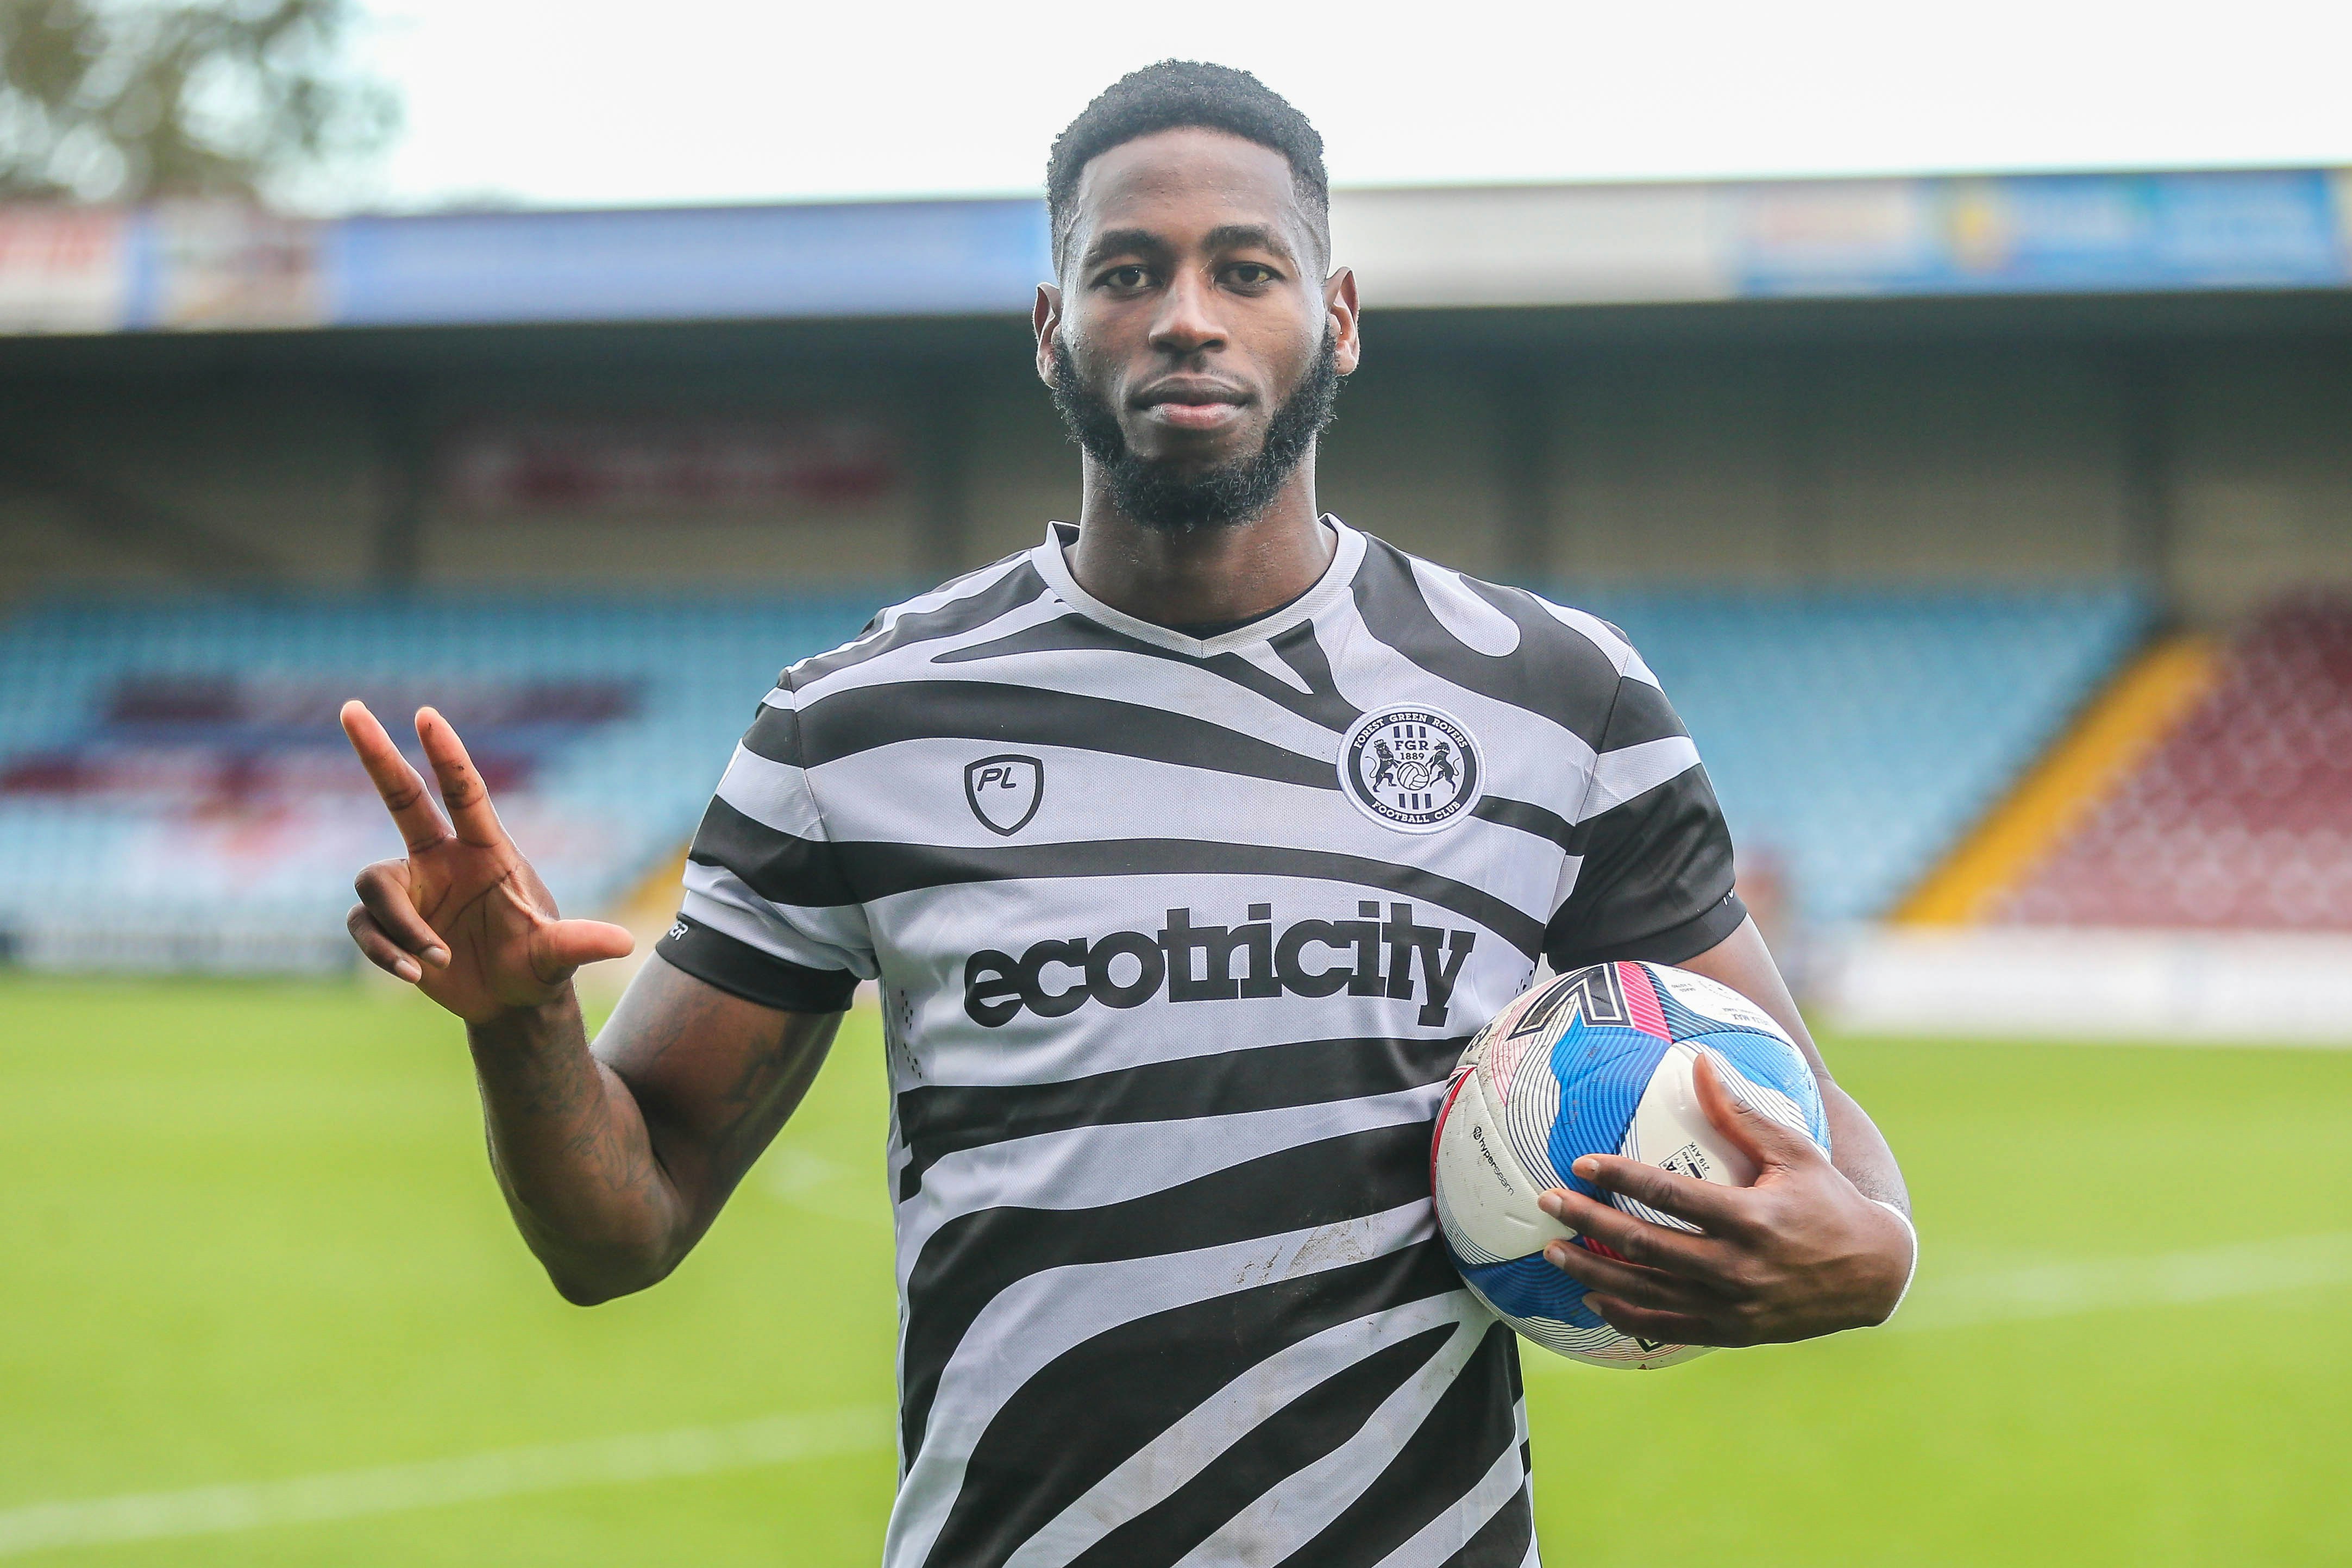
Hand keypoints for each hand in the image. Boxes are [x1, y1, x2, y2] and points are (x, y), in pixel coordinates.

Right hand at [341, 701, 632, 1024]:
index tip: (427, 715)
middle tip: (351, 707)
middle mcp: (442, 859)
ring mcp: (412, 888)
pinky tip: (414, 977)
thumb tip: (626, 943)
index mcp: (486, 851)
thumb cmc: (538, 965)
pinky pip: (364, 924)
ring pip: (374, 883)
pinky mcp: (388, 923)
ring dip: (400, 925)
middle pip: (402, 797)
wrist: (510, 1002)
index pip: (464, 793)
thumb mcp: (558, 955)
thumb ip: (580, 944)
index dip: (447, 755)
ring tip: (435, 962)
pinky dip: (383, 950)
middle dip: (376, 754)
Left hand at [1537, 1053, 1912, 1346]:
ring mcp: (1733, 1306)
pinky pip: (1668, 1328)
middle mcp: (1737, 1266)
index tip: (1580, 1162)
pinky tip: (1592, 1299)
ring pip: (1647, 1291)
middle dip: (1589, 1222)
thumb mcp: (1796, 1152)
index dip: (1621, 1178)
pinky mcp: (1733, 1333)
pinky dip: (1627, 1315)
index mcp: (1750, 1218)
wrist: (1873, 1275)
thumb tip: (1702, 1060)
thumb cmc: (1829, 1201)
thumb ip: (1742, 1112)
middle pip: (1645, 1245)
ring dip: (1594, 1271)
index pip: (1670, 1195)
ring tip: (1553, 1252)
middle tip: (1547, 1203)